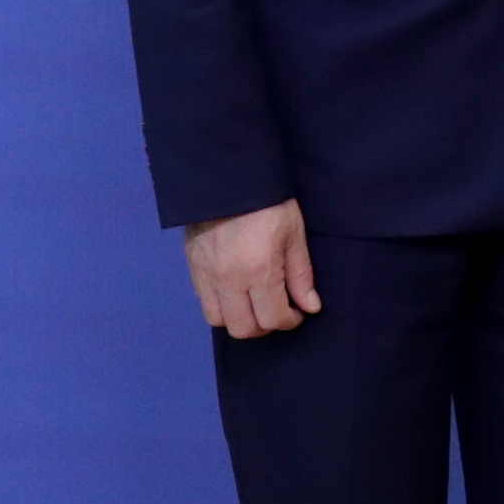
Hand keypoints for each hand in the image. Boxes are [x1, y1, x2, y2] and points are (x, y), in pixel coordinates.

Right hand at [185, 199, 320, 338]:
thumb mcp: (293, 233)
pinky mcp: (192, 265)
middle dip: (265, 326)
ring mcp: (206, 274)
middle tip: (277, 310)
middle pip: (243, 328)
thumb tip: (310, 307)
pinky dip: (221, 303)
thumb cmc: (268, 200)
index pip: (272, 319)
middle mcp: (228, 279)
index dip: (290, 321)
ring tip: (254, 302)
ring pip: (218, 320)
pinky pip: (203, 300)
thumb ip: (300, 275)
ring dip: (239, 318)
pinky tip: (236, 289)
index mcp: (258, 270)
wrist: (228, 174)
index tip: (297, 312)